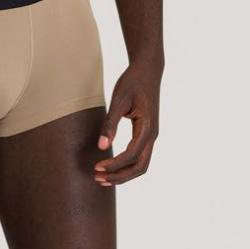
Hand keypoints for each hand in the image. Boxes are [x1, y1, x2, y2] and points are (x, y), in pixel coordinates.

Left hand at [93, 62, 161, 186]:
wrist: (148, 70)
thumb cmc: (132, 82)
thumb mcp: (118, 100)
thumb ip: (110, 124)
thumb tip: (101, 146)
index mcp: (147, 127)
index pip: (131, 154)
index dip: (114, 164)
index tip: (96, 167)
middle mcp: (153, 135)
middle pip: (140, 167)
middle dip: (119, 176)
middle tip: (97, 178)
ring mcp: (152, 136)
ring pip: (141, 165)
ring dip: (123, 175)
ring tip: (102, 177)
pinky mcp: (147, 134)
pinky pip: (140, 158)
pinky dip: (127, 166)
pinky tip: (111, 167)